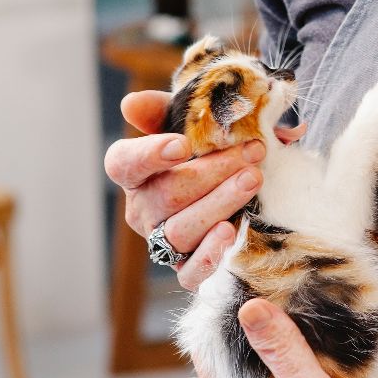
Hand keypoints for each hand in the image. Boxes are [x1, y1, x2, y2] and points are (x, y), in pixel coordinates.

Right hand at [104, 90, 306, 290]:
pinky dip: (210, 255)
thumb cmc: (212, 152)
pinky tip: (231, 233)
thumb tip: (131, 104)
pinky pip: (190, 273)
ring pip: (182, 230)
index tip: (182, 144)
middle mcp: (143, 211)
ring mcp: (162, 244)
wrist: (242, 190)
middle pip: (166, 195)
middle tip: (252, 152)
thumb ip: (174, 109)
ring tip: (253, 180)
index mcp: (136, 173)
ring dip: (220, 203)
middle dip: (212, 172)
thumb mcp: (196, 124)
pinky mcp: (186, 271)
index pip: (124, 164)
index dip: (149, 155)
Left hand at [196, 299, 377, 377]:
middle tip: (264, 294)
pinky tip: (298, 362)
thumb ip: (281, 350)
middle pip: (226, 363)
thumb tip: (249, 307)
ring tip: (283, 321)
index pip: (206, 352)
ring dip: (261, 353)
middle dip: (242, 330)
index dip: (216, 318)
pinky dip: (275, 373)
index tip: (233, 286)